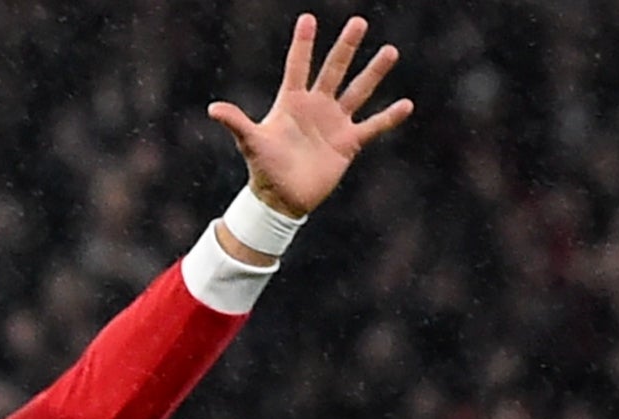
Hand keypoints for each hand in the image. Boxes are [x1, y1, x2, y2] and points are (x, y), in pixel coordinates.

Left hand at [208, 15, 411, 218]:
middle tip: (358, 22)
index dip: (303, 44)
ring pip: (358, 91)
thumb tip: (212, 109)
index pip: (297, 67)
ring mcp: (334, 122)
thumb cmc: (263, 169)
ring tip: (389, 51)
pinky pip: (373, 126)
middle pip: (334, 70)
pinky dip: (389, 117)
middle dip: (345, 47)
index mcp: (291, 102)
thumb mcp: (251, 143)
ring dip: (373, 73)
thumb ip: (236, 123)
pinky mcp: (348, 142)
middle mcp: (316, 107)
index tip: (308, 18)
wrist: (280, 200)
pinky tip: (406, 104)